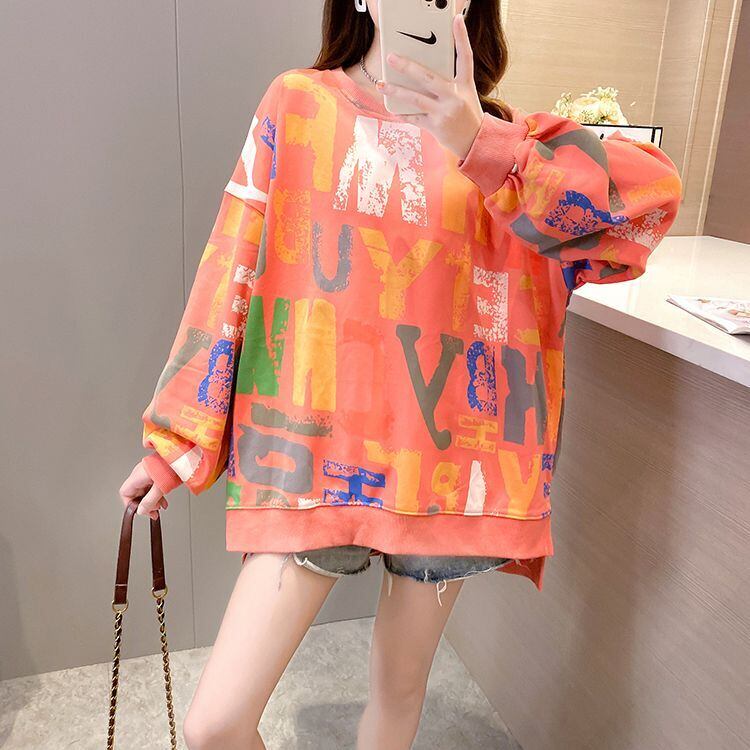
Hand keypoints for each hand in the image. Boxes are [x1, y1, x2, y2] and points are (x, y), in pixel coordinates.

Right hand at [119, 460, 167, 520]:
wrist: (183, 455)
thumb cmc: (171, 466)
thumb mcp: (160, 488)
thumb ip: (150, 501)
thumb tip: (141, 511)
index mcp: (137, 476)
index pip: (125, 493)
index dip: (130, 504)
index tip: (140, 511)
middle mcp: (140, 474)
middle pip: (136, 494)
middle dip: (144, 505)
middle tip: (153, 513)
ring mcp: (148, 473)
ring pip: (145, 491)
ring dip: (152, 501)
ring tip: (160, 508)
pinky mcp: (156, 472)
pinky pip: (152, 487)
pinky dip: (157, 495)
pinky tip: (164, 501)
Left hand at [378, 11, 483, 160]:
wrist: (474, 141)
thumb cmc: (466, 114)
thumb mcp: (465, 93)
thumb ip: (449, 81)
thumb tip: (423, 70)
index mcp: (465, 85)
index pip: (465, 56)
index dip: (462, 37)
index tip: (456, 19)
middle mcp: (455, 97)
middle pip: (428, 78)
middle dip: (408, 67)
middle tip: (391, 58)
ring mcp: (444, 113)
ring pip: (416, 99)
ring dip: (396, 91)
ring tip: (382, 84)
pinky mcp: (436, 126)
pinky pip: (414, 117)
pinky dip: (403, 113)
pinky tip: (392, 107)